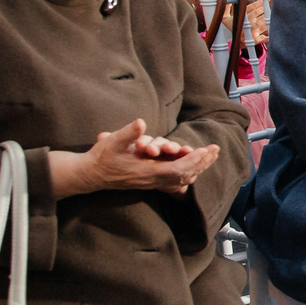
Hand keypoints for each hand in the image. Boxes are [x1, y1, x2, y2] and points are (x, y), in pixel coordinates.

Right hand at [48, 119, 219, 198]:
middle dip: (202, 163)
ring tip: (209, 156)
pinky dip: (187, 174)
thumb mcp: (111, 141)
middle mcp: (152, 180)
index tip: (206, 150)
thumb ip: (127, 133)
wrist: (90, 175)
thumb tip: (141, 121)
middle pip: (185, 175)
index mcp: (147, 171)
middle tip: (215, 151)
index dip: (194, 161)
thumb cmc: (101, 157)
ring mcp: (151, 183)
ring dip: (197, 167)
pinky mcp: (149, 182)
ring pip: (181, 180)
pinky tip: (194, 169)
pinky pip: (174, 182)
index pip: (178, 169)